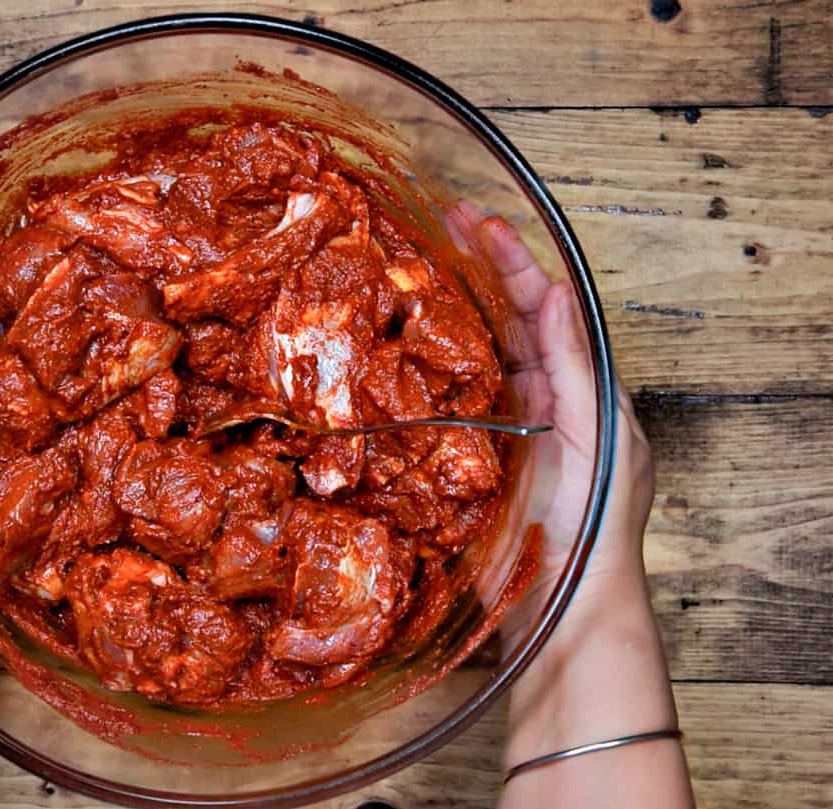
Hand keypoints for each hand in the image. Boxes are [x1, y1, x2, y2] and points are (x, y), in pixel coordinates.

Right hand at [445, 200, 654, 643]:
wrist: (565, 602)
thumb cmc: (594, 523)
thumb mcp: (597, 433)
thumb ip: (573, 366)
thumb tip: (556, 293)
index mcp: (581, 387)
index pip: (546, 310)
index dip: (515, 265)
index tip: (483, 224)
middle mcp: (540, 398)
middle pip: (506, 321)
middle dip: (477, 270)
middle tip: (443, 222)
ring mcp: (500, 426)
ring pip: (472, 354)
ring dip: (449, 308)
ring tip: (417, 263)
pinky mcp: (465, 457)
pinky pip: (444, 401)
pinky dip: (425, 368)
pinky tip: (401, 341)